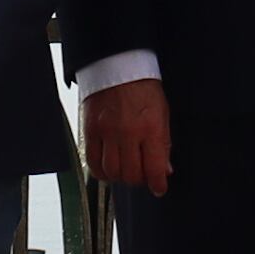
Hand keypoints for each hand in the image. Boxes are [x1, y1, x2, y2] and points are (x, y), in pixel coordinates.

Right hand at [84, 77, 170, 195]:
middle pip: (131, 174)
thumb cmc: (143, 87)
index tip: (159, 188)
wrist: (117, 64)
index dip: (158, 184)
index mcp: (151, 127)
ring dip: (121, 177)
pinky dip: (101, 172)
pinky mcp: (90, 130)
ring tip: (126, 171)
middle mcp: (128, 132)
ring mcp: (106, 132)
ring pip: (112, 172)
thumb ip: (163, 143)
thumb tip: (165, 170)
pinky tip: (109, 168)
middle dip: (139, 180)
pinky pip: (92, 162)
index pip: (155, 168)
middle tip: (143, 176)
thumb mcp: (162, 112)